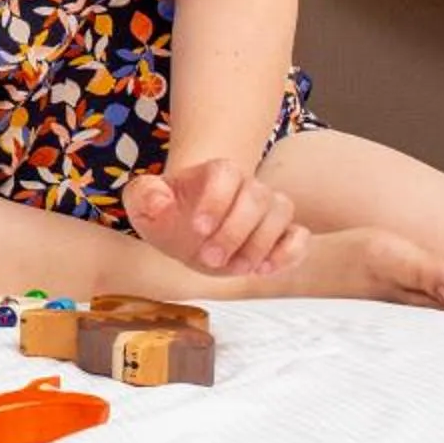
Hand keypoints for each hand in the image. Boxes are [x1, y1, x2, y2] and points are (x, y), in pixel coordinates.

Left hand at [123, 159, 305, 276]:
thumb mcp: (143, 204)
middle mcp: (248, 186)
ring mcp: (268, 209)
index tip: (198, 228)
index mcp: (215, 173)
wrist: (191, 228)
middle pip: (257, 196)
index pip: (226, 173)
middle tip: (210, 259)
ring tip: (236, 268)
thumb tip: (160, 203)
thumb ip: (143, 195)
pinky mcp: (283, 233)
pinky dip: (289, 252)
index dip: (216, 200)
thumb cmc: (168, 214)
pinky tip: (265, 269)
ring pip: (281, 213)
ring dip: (260, 244)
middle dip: (235, 231)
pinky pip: (300, 236)